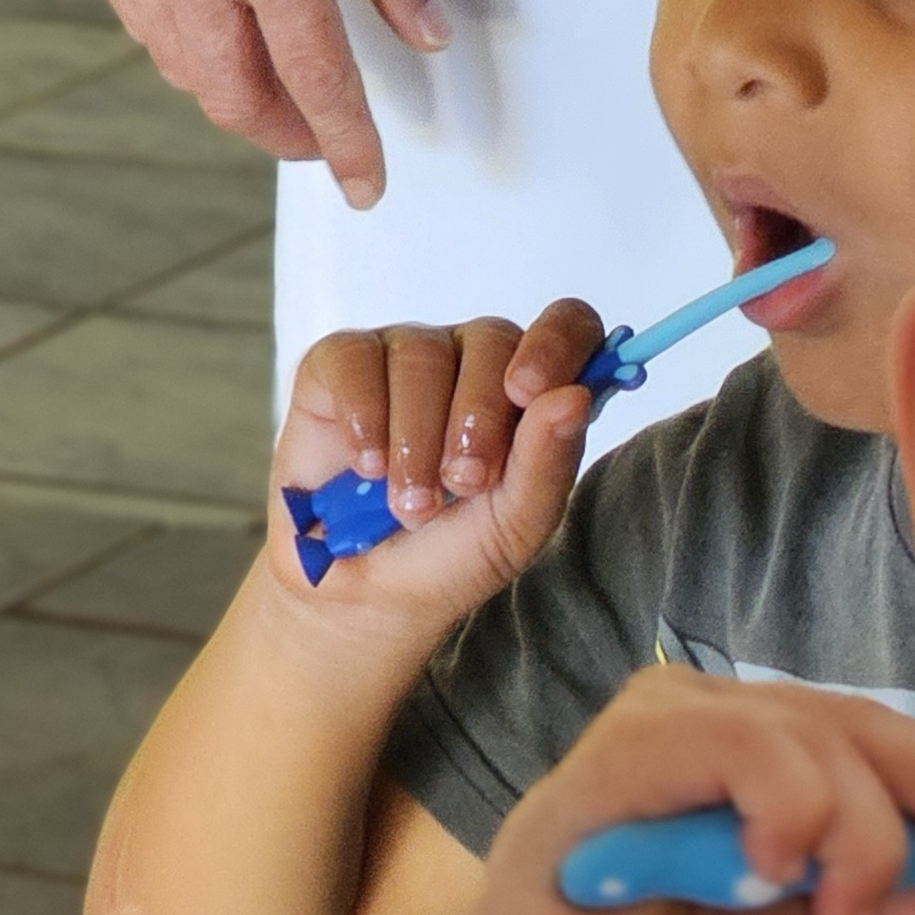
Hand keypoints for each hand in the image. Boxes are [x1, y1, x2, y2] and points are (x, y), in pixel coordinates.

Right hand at [76, 0, 446, 206]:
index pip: (315, 78)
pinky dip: (191, 52)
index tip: (366, 188)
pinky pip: (147, 28)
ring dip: (238, 96)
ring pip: (186, 72)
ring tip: (283, 89)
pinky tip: (226, 38)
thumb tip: (426, 38)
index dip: (346, 143)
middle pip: (237, 96)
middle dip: (287, 134)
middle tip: (325, 137)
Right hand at [270, 303, 608, 634]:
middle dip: (477, 419)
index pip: (567, 324)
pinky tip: (367, 465)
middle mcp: (474, 359)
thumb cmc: (453, 551)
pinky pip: (355, 358)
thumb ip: (548, 460)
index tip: (527, 394)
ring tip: (410, 503)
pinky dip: (363, 418)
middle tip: (463, 485)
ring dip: (415, 439)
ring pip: (422, 355)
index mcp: (532, 388)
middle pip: (491, 340)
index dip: (554, 344)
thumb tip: (572, 396)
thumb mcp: (516, 522)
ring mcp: (408, 353)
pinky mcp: (341, 363)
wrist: (368, 590)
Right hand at [443, 669, 914, 914]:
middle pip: (861, 725)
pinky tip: (771, 873)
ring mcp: (662, 723)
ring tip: (835, 913)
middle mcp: (717, 712)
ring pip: (809, 735)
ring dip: (855, 832)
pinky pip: (729, 749)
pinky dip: (778, 810)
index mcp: (765, 743)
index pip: (884, 737)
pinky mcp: (614, 757)